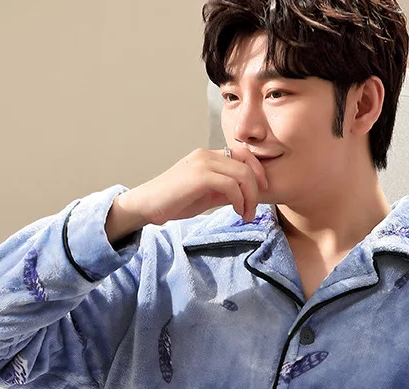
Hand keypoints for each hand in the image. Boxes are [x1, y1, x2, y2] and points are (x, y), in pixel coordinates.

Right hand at [121, 146, 269, 227]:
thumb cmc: (172, 202)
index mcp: (208, 156)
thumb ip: (224, 192)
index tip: (262, 191)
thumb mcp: (205, 196)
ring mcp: (203, 163)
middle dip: (257, 189)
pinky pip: (232, 185)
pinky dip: (240, 200)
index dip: (257, 171)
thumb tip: (245, 196)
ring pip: (242, 174)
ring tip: (246, 215)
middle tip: (254, 210)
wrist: (146, 205)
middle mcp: (207, 155)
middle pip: (247, 164)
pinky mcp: (200, 176)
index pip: (243, 154)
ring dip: (250, 198)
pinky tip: (238, 212)